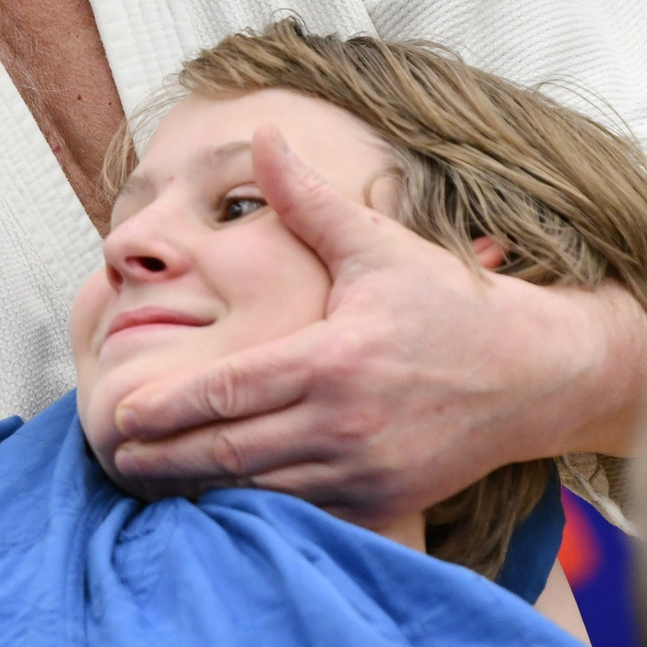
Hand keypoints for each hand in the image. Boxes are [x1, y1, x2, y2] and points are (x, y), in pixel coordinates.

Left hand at [105, 126, 646, 520]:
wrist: (538, 373)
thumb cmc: (452, 301)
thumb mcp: (377, 243)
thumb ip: (308, 198)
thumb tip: (260, 134)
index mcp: (334, 360)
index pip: (229, 391)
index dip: (167, 408)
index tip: (117, 413)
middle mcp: (346, 424)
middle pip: (230, 453)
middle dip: (163, 458)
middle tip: (108, 453)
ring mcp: (366, 471)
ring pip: (261, 491)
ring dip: (200, 490)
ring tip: (144, 478)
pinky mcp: (386, 501)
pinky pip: (305, 512)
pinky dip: (258, 509)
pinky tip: (216, 503)